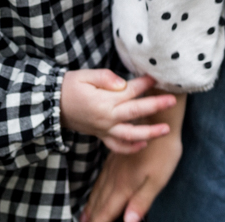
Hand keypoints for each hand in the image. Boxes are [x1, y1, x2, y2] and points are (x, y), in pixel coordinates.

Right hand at [61, 70, 177, 153]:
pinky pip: (117, 146)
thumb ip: (104, 77)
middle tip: (172, 101)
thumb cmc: (69, 87)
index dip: (145, 84)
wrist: (52, 105)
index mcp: (104, 99)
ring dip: (149, 132)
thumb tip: (122, 83)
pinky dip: (131, 147)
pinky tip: (144, 144)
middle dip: (155, 106)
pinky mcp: (101, 135)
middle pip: (136, 111)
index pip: (130, 90)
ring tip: (166, 130)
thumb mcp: (84, 75)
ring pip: (130, 134)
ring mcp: (104, 128)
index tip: (157, 77)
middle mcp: (107, 116)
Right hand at [82, 95, 184, 221]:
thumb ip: (141, 201)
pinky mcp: (117, 157)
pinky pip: (102, 176)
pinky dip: (96, 187)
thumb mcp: (157, 180)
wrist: (159, 119)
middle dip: (92, 215)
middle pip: (100, 201)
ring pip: (99, 189)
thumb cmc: (163, 152)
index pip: (107, 210)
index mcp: (124, 185)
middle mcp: (115, 177)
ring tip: (84, 215)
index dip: (99, 221)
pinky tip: (96, 188)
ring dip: (91, 203)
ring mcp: (114, 166)